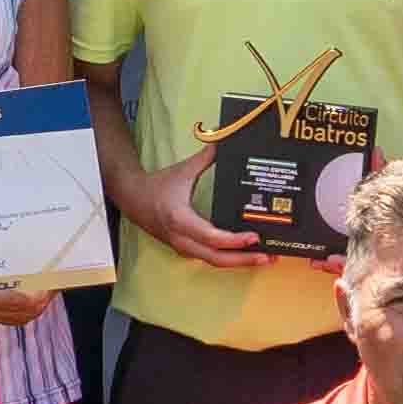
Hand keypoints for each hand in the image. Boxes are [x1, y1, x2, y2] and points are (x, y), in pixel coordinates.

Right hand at [110, 141, 263, 266]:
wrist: (133, 200)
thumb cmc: (157, 186)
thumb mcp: (182, 171)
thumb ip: (205, 158)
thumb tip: (222, 140)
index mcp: (181, 219)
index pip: (211, 237)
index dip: (234, 240)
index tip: (254, 237)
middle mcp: (182, 239)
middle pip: (217, 259)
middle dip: (244, 260)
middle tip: (269, 257)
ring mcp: (183, 248)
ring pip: (214, 262)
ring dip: (239, 262)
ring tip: (264, 258)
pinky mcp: (186, 250)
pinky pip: (210, 259)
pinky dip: (229, 259)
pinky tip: (246, 254)